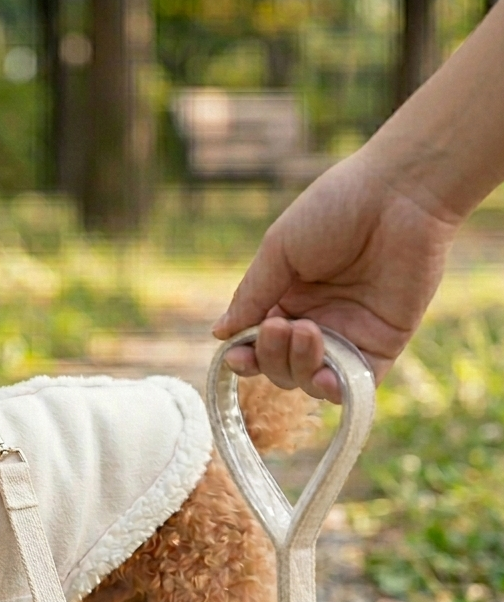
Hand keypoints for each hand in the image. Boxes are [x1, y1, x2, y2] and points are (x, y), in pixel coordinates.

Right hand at [212, 149, 459, 401]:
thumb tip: (219, 335)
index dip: (245, 356)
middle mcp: (317, 321)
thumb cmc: (335, 209)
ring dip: (298, 366)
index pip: (258, 344)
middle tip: (279, 326)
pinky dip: (334, 390)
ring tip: (305, 330)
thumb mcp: (278, 250)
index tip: (235, 355)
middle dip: (271, 356)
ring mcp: (350, 335)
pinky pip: (355, 385)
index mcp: (288, 299)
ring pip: (311, 380)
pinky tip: (323, 377)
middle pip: (280, 367)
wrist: (400, 193)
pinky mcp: (383, 344)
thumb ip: (251, 295)